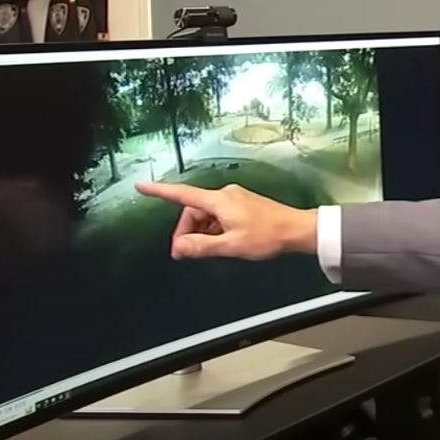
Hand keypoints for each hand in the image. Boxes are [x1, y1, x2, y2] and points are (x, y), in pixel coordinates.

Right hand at [135, 182, 317, 259]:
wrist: (298, 230)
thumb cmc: (267, 236)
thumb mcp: (231, 245)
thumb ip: (202, 246)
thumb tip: (178, 248)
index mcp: (219, 200)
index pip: (182, 194)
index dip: (160, 191)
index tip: (142, 186)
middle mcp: (225, 195)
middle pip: (194, 210)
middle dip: (187, 230)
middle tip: (186, 253)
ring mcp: (235, 199)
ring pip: (207, 215)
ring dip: (201, 232)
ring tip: (207, 251)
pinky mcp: (243, 205)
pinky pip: (219, 215)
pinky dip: (213, 229)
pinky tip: (220, 243)